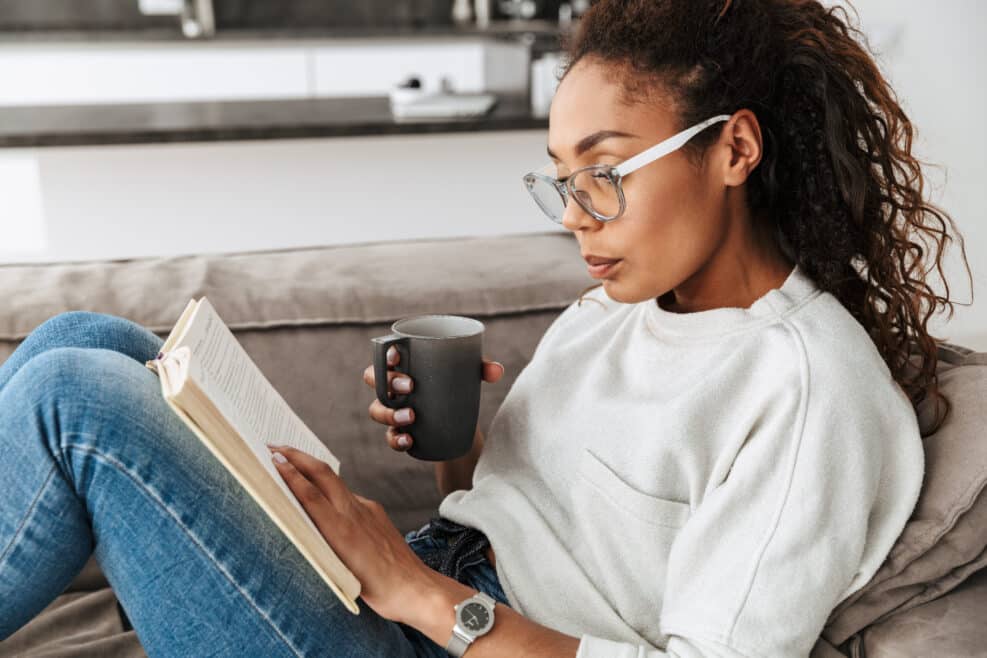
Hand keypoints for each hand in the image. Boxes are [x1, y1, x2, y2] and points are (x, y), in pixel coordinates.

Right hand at [266, 444, 437, 623]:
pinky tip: (321, 492)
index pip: (310, 494)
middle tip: (273, 446)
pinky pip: (347, 494)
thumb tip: (303, 522)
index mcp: (342, 531)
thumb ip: (320, 544)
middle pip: (322, 474)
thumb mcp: (338, 571)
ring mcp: (367, 509)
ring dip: (311, 468)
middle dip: (297, 456)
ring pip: (334, 481)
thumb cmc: (376, 589)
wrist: (413, 588)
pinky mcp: (376, 511)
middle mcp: (354, 513)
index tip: (272, 458)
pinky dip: (329, 487)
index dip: (289, 474)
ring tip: (291, 461)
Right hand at [363, 346, 504, 452]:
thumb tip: (497, 371)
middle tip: (410, 386)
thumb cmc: (458, 384)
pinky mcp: (400, 431)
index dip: (385, 354)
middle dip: (388, 382)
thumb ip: (482, 368)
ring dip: (390, 413)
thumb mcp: (470, 374)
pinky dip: (396, 439)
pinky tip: (408, 440)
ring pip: (377, 409)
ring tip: (412, 417)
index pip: (385, 354)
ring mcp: (393, 409)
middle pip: (375, 379)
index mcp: (404, 363)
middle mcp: (392, 385)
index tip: (397, 355)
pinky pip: (390, 437)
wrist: (461, 419)